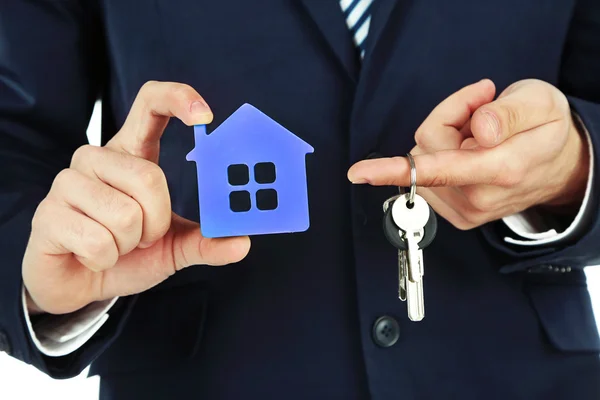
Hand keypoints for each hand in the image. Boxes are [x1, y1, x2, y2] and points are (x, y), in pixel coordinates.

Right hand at [23, 81, 250, 314]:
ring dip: (129, 244)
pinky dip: (105, 259)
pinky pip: (97, 241)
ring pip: (125, 213)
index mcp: (131, 154)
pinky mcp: (47, 213)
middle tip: (142, 236)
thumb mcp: (173, 247)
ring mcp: (67, 182)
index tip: (205, 116)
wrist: (79, 282)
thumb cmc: (126, 253)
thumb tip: (241, 243)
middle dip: (156, 222)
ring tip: (114, 244)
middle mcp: (98, 158)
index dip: (178, 99)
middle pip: (150, 177)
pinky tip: (92, 255)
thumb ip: (206, 242)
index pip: (150, 104)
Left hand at [347, 79, 589, 229]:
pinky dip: (442, 157)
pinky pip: (426, 175)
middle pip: (426, 147)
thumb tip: (477, 128)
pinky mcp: (456, 214)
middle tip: (483, 107)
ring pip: (422, 159)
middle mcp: (479, 197)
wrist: (560, 167)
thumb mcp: (541, 102)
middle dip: (448, 118)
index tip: (359, 173)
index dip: (394, 168)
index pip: (440, 168)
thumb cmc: (547, 129)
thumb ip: (509, 112)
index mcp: (502, 169)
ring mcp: (466, 210)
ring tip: (482, 135)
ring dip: (445, 138)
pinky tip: (470, 151)